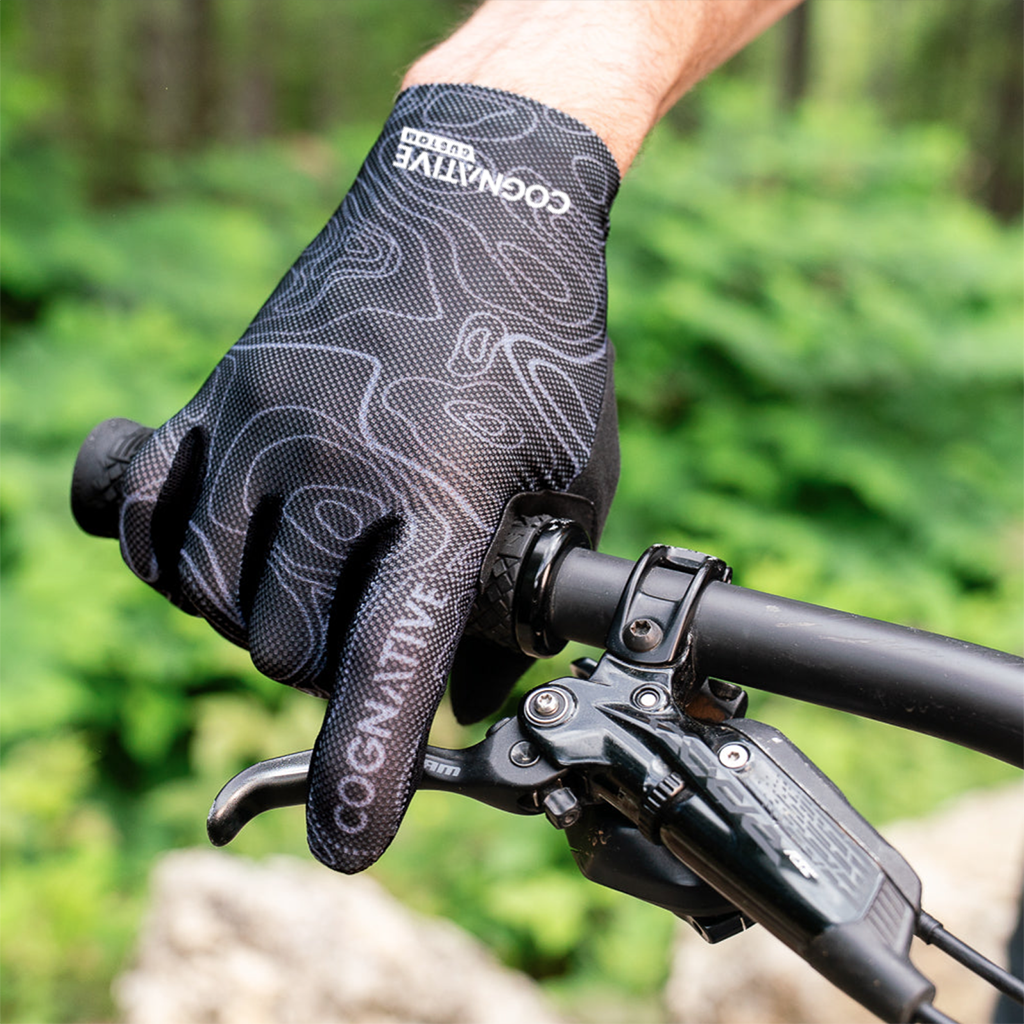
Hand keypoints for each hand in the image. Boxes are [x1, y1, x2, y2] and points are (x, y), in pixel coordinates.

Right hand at [117, 84, 619, 872]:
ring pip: (210, 595)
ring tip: (320, 582)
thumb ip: (517, 603)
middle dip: (333, 672)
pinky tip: (225, 546)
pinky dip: (169, 557)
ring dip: (258, 621)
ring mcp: (260, 421)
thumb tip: (460, 706)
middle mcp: (335, 461)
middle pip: (289, 645)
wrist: (476, 202)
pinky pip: (142, 512)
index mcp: (443, 490)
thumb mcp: (572, 480)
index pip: (390, 655)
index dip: (366, 763)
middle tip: (378, 629)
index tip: (350, 839)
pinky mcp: (216, 390)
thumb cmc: (542, 348)